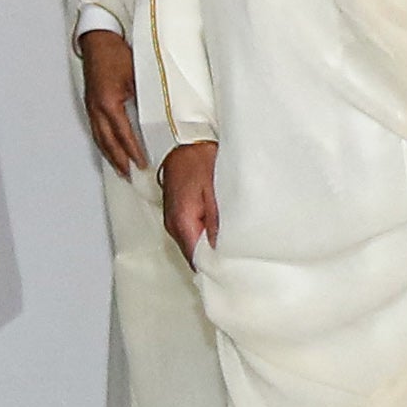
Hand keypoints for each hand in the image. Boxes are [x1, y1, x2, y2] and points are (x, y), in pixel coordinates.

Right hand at [79, 31, 147, 177]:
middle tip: (130, 174)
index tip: (142, 163)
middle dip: (119, 160)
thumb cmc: (116, 52)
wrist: (98, 39)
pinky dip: (104, 143)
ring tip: (121, 168)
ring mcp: (91, 106)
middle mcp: (97, 107)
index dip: (133, 151)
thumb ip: (147, 97)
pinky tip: (110, 148)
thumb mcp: (137, 73)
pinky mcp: (91, 103)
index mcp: (109, 102)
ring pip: (100, 138)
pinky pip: (96, 129)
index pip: (124, 134)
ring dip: (110, 155)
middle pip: (108, 142)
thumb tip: (163, 114)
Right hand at [162, 140, 219, 260]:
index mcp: (181, 221)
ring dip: (207, 244)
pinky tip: (216, 227)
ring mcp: (172, 218)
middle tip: (234, 257)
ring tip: (228, 242)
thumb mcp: (214, 190)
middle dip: (212, 256)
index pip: (196, 258)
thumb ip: (216, 222)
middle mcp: (173, 223)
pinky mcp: (175, 211)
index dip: (213, 266)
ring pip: (191, 242)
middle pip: (193, 253)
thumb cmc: (199, 158)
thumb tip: (220, 248)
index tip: (231, 269)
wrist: (185, 138)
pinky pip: (189, 230)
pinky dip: (202, 232)